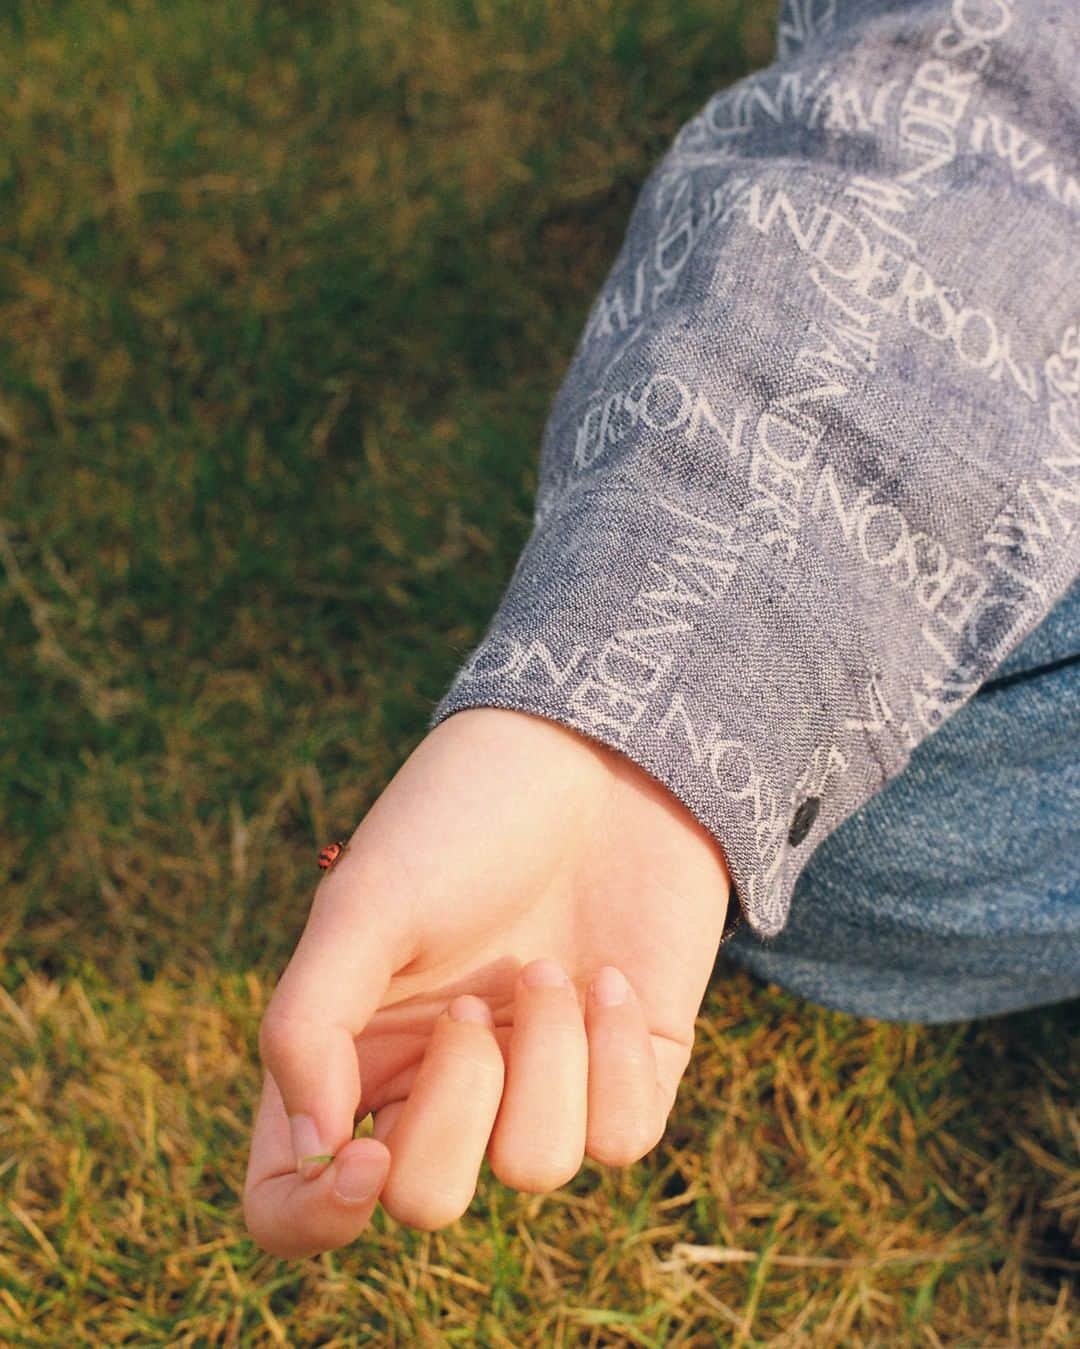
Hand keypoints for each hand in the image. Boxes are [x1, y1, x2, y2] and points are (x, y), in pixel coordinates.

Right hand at [243, 706, 730, 1256]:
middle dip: (456, 1111)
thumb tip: (312, 1149)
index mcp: (352, 1051)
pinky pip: (625, 1139)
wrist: (597, 756)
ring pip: (537, 1168)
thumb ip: (309, 1023)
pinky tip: (607, 976)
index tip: (365, 1154)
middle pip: (426, 1201)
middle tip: (472, 1009)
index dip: (317, 1216)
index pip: (296, 1200)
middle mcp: (441, 1085)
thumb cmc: (463, 817)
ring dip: (547, 1060)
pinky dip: (617, 1060)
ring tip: (546, 966)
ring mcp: (538, 1084)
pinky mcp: (627, 1070)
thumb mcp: (367, 902)